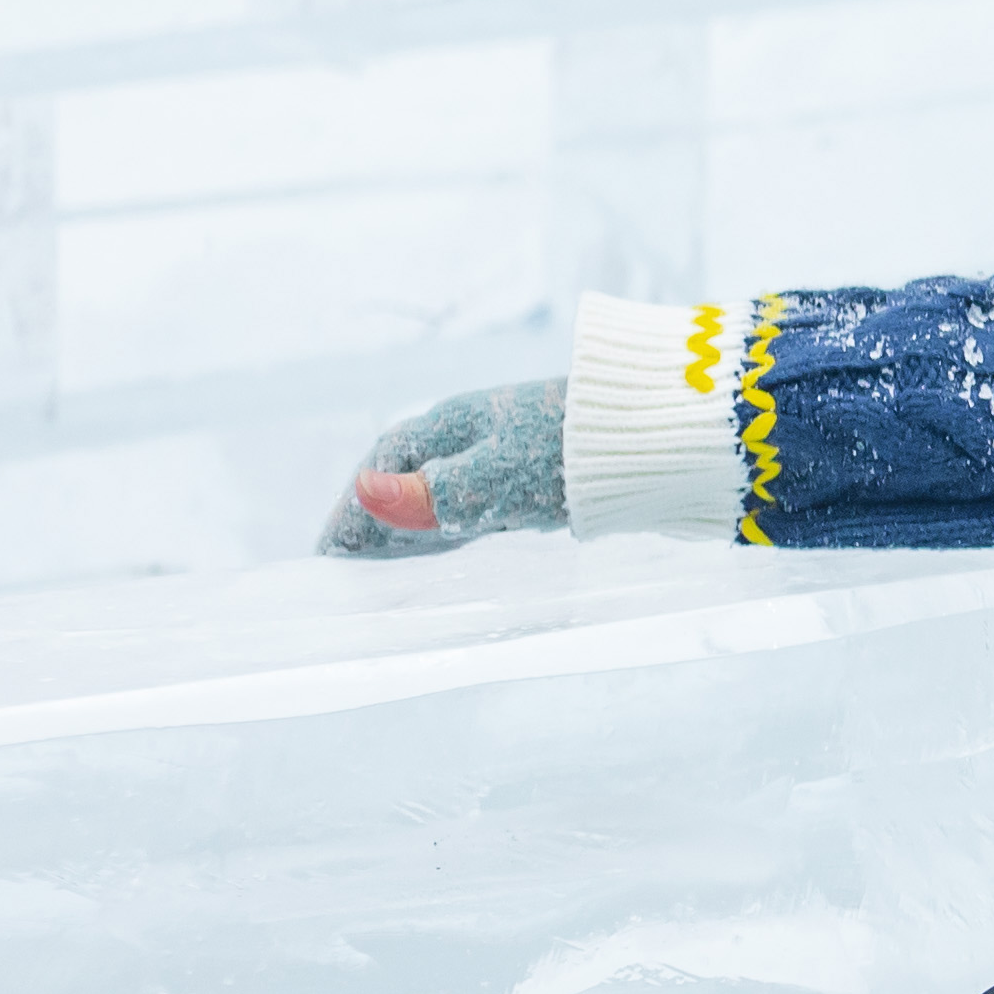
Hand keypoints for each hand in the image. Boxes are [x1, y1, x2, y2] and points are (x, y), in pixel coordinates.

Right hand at [322, 378, 569, 557]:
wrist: (664, 436)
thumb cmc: (579, 453)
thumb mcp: (500, 476)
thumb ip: (435, 491)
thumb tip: (363, 491)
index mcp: (455, 423)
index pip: (385, 464)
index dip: (354, 508)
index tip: (329, 553)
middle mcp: (476, 431)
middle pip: (409, 475)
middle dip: (377, 518)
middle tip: (348, 568)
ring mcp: (508, 449)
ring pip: (443, 490)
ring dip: (414, 525)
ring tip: (387, 570)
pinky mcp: (541, 471)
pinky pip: (479, 501)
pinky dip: (454, 526)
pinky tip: (453, 550)